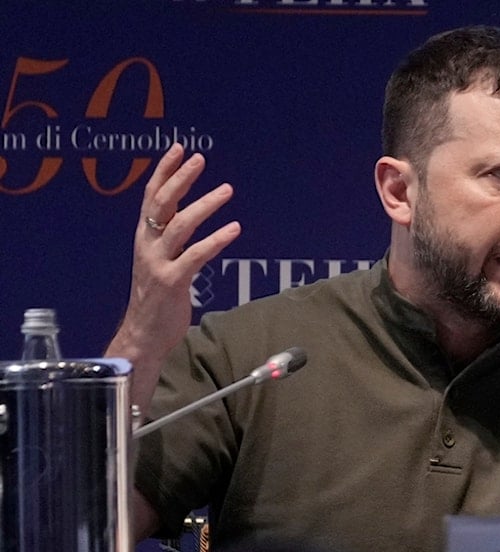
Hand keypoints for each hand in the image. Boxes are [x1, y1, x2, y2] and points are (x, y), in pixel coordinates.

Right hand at [107, 143, 239, 408]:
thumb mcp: (160, 260)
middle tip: (199, 159)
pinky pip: (196, 256)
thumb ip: (171, 238)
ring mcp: (157, 263)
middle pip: (161, 204)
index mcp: (144, 237)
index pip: (151, 196)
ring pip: (179, 226)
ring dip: (204, 205)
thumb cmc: (157, 298)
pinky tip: (235, 228)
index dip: (164, 171)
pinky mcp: (171, 282)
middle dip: (180, 178)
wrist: (144, 335)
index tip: (179, 148)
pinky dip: (216, 240)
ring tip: (227, 190)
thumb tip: (187, 213)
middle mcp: (147, 246)